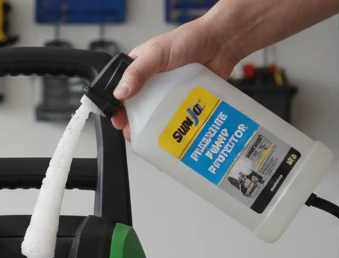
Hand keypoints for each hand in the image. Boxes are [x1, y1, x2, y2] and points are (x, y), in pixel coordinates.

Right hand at [110, 21, 245, 140]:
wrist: (221, 43)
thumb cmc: (189, 40)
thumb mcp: (157, 53)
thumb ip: (138, 71)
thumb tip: (121, 92)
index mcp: (139, 70)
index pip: (122, 91)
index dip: (117, 107)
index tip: (118, 120)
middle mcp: (152, 84)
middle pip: (137, 108)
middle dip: (133, 123)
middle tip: (132, 132)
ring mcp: (168, 94)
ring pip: (156, 116)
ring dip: (153, 128)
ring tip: (152, 137)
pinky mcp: (184, 102)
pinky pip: (176, 117)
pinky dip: (174, 127)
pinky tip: (173, 134)